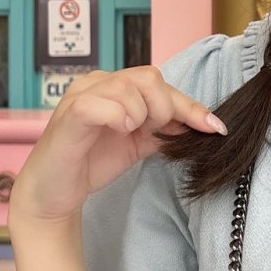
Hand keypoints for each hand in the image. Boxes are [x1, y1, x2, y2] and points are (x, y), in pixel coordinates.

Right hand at [10, 65, 227, 226]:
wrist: (55, 193)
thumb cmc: (93, 162)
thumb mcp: (139, 142)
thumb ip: (165, 128)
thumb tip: (203, 122)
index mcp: (114, 86)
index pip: (160, 83)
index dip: (190, 105)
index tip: (215, 127)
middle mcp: (97, 82)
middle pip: (149, 78)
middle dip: (164, 109)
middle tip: (153, 133)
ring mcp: (81, 94)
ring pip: (129, 88)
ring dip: (141, 115)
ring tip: (129, 134)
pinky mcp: (70, 113)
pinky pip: (101, 103)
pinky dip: (119, 116)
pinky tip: (121, 130)